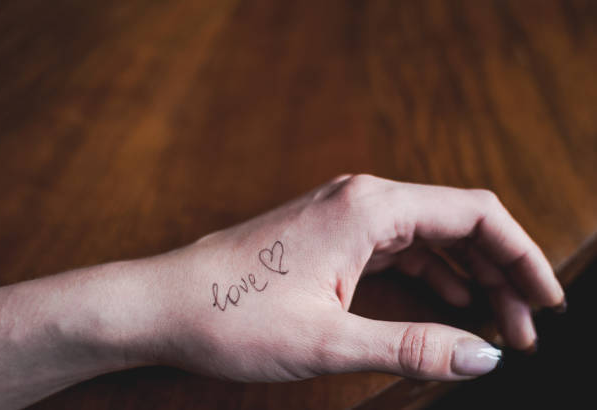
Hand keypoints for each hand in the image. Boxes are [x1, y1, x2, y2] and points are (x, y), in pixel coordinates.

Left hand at [137, 174, 564, 381]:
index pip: (475, 215)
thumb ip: (413, 346)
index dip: (521, 255)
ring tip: (494, 320)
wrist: (163, 303)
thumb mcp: (331, 340)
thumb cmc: (233, 315)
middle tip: (522, 326)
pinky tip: (445, 299)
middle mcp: (360, 198)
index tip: (545, 299)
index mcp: (369, 208)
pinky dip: (429, 271)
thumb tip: (483, 355)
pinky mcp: (328, 233)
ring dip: (465, 274)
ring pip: (428, 234)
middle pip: (456, 222)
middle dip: (498, 270)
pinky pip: (397, 245)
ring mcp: (342, 213)